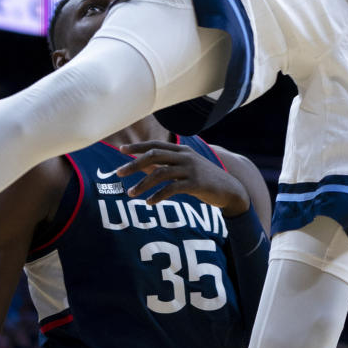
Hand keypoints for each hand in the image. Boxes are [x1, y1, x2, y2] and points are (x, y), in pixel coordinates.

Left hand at [115, 140, 249, 215]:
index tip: (121, 150)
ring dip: (143, 183)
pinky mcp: (195, 183)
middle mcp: (185, 156)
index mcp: (182, 150)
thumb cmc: (204, 179)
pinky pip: (172, 188)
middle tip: (119, 173)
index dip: (137, 147)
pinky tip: (150, 202)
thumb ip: (168, 165)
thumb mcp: (187, 167)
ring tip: (131, 193)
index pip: (155, 145)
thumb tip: (143, 166)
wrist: (229, 189)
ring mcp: (190, 169)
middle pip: (154, 156)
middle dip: (134, 164)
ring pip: (160, 173)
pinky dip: (158, 195)